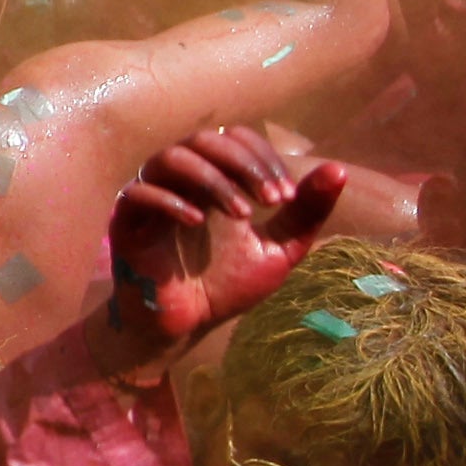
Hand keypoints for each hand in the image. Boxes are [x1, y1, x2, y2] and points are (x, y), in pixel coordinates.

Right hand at [105, 126, 345, 349]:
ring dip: (213, 180)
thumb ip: (305, 213)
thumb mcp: (280, 249)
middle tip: (271, 201)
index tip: (287, 196)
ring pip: (172, 158)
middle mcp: (181, 181)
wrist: (187, 326)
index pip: (235, 139)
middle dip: (244, 164)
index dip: (263, 157)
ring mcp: (151, 198)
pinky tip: (197, 222)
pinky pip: (138, 193)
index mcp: (215, 179)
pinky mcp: (127, 223)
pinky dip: (170, 200)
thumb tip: (339, 170)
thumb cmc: (228, 285)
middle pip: (204, 139)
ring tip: (243, 215)